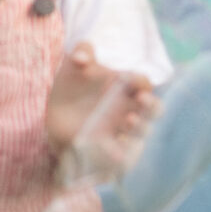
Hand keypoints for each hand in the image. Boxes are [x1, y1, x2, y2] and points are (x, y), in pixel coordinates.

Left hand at [48, 42, 155, 170]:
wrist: (55, 120)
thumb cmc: (72, 88)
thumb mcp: (72, 68)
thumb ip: (80, 54)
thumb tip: (81, 56)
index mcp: (126, 88)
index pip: (143, 84)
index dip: (142, 83)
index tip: (133, 80)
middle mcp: (130, 110)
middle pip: (154, 110)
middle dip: (152, 106)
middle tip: (141, 99)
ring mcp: (124, 132)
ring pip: (143, 132)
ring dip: (140, 127)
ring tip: (128, 120)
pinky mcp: (113, 151)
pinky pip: (125, 157)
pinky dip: (122, 154)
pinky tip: (115, 151)